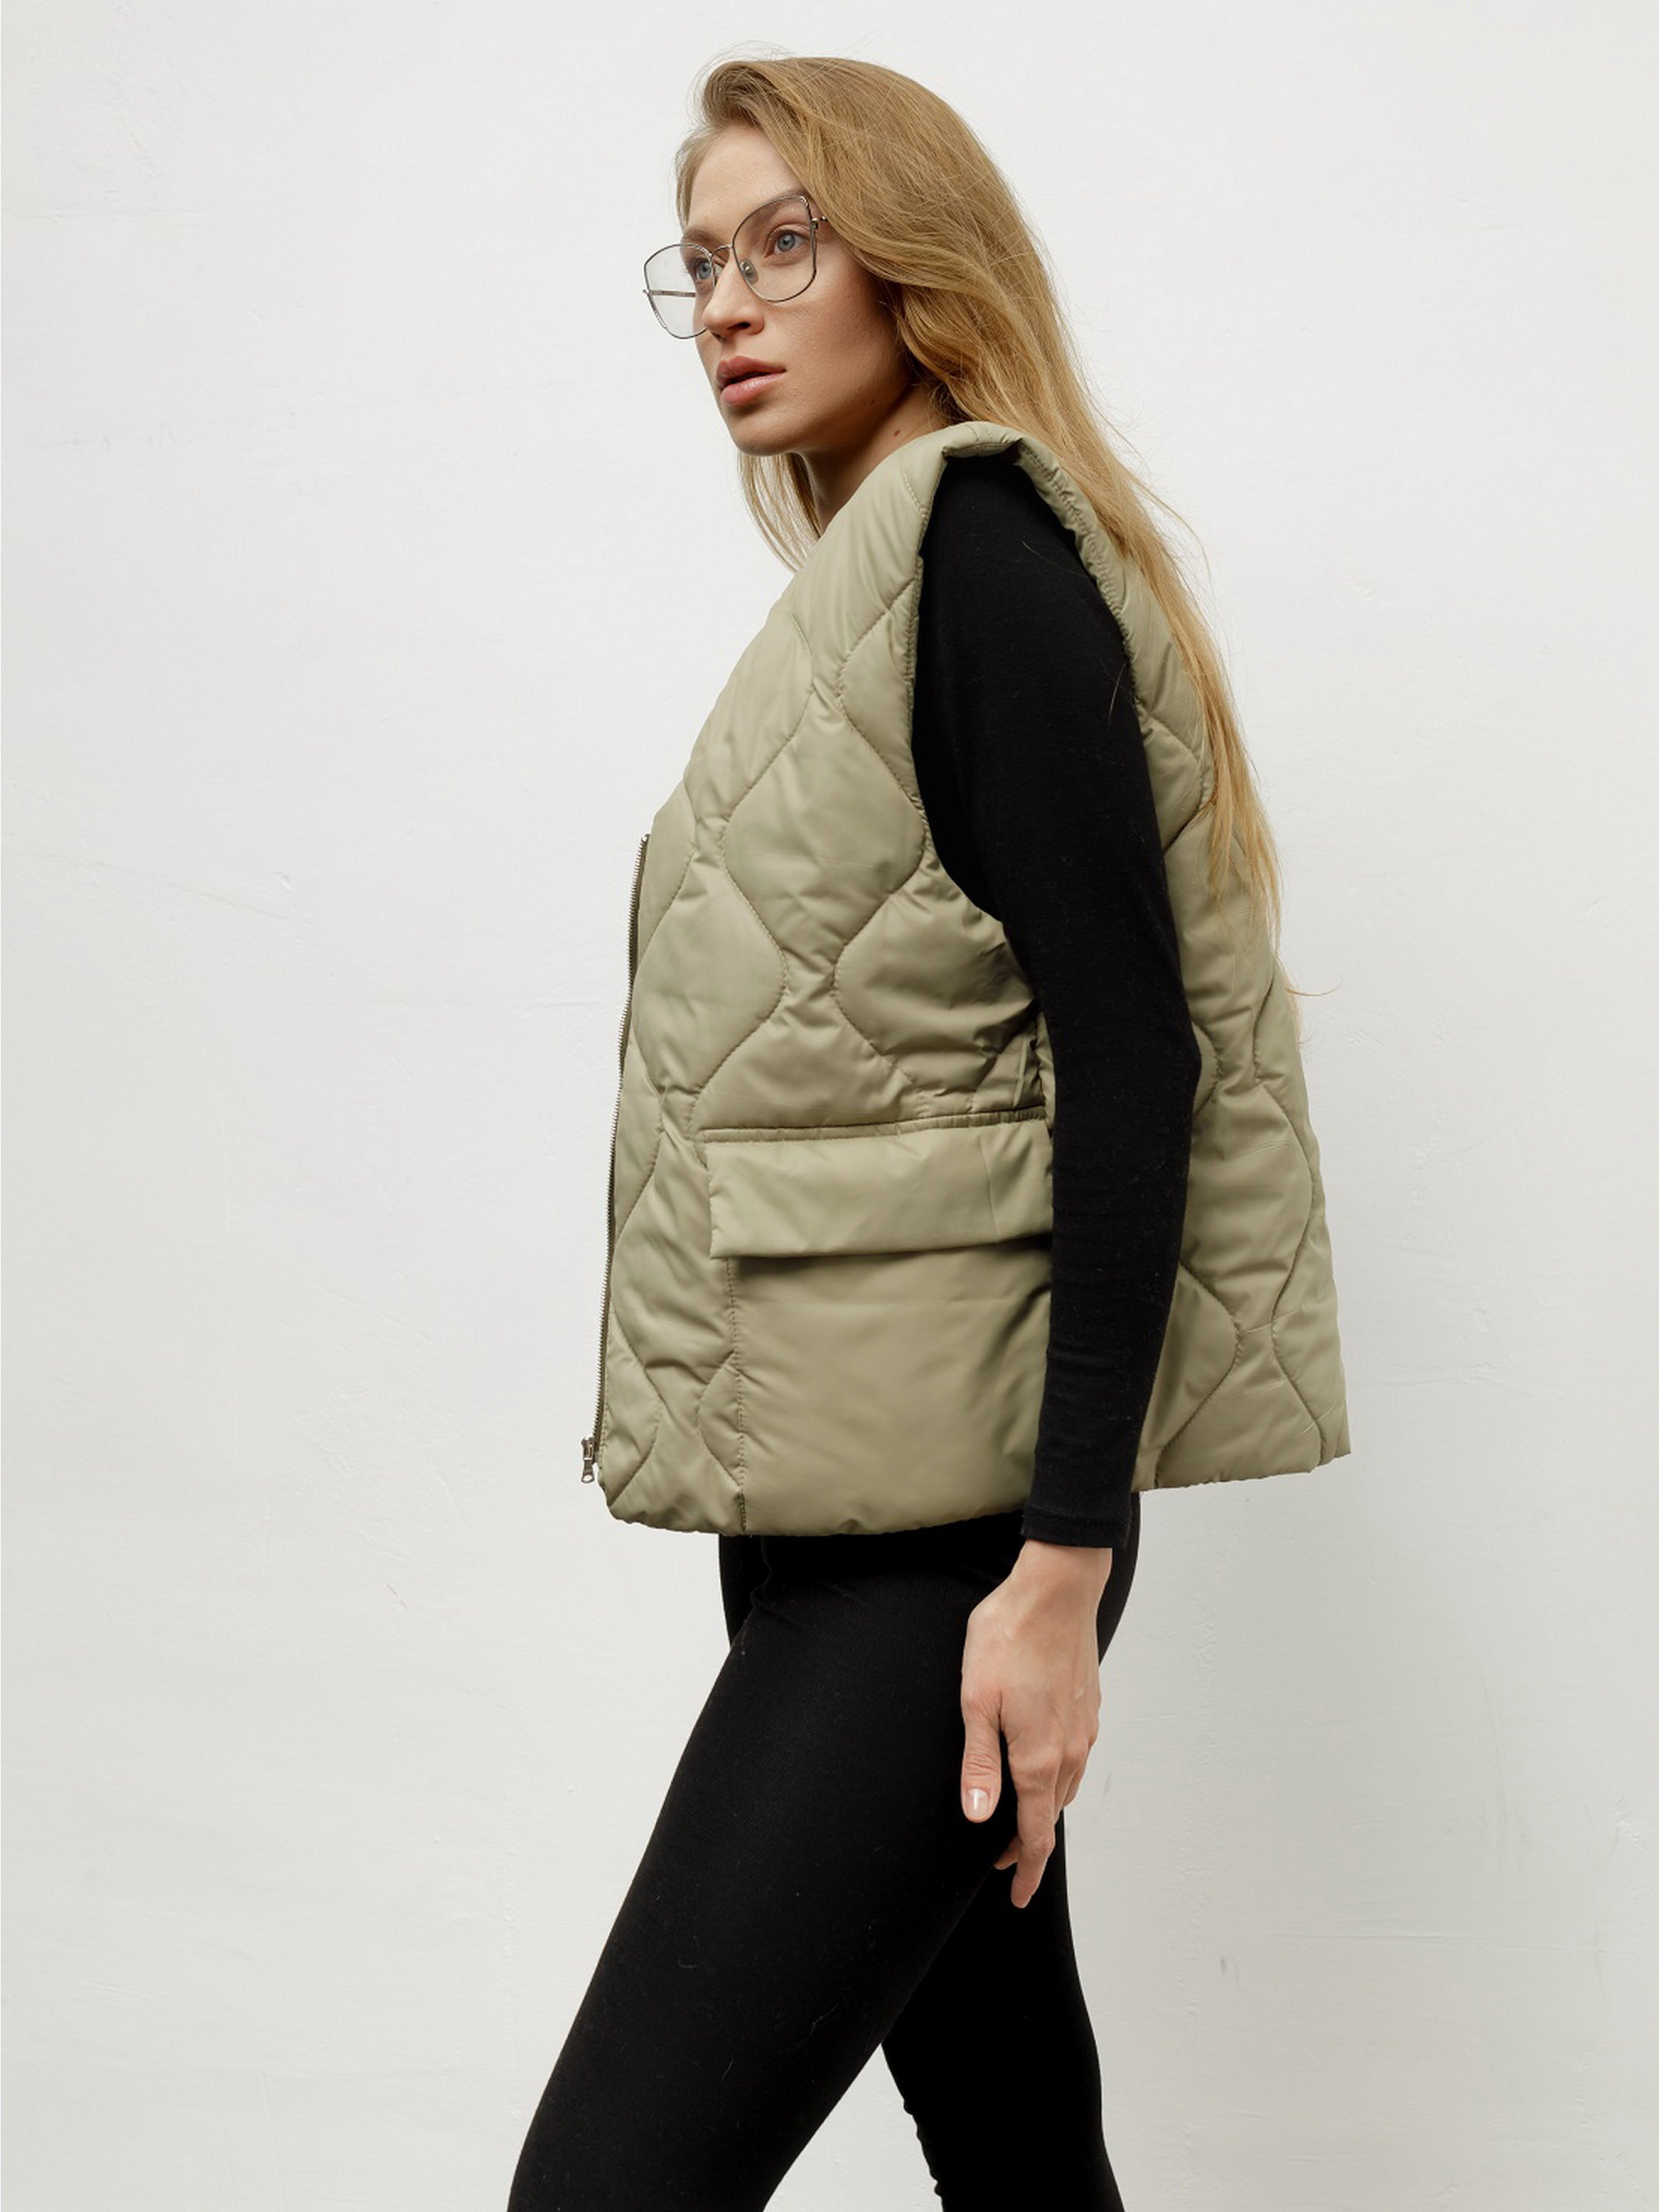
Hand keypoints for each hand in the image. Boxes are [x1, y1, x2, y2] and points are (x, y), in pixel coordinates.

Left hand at [959, 1538, 1112, 1907]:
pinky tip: (1042, 1764)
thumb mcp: (976, 1700)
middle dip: (1029, 1843)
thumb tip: (981, 1818)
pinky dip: (1057, 1777)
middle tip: (1004, 1861)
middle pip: (1052, 1814)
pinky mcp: (1089, 1706)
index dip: (1027, 1869)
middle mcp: (1069, 1749)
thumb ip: (980, 1763)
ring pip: (1065, 1786)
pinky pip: (1075, 1757)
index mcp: (1039, 1756)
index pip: (1036, 1833)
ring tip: (1020, 1818)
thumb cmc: (1009, 1637)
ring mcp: (1084, 1728)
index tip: (1018, 1897)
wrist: (1057, 1588)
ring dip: (1044, 1809)